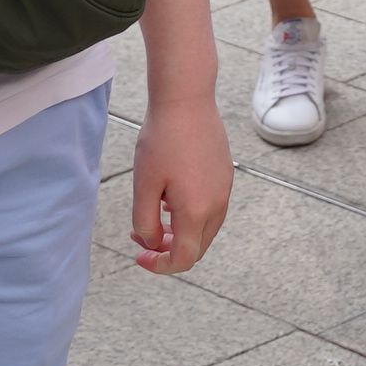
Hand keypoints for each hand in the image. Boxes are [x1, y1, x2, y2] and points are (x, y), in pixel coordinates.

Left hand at [125, 93, 233, 275]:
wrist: (186, 100)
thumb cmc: (161, 140)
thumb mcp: (143, 185)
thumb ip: (145, 223)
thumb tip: (152, 242)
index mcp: (196, 211)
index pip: (184, 258)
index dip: (160, 266)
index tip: (140, 257)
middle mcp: (217, 204)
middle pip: (197, 247)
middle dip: (169, 250)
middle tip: (141, 237)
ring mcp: (224, 189)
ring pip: (205, 229)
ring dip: (180, 233)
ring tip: (153, 214)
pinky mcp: (225, 175)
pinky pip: (211, 209)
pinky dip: (190, 215)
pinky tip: (169, 196)